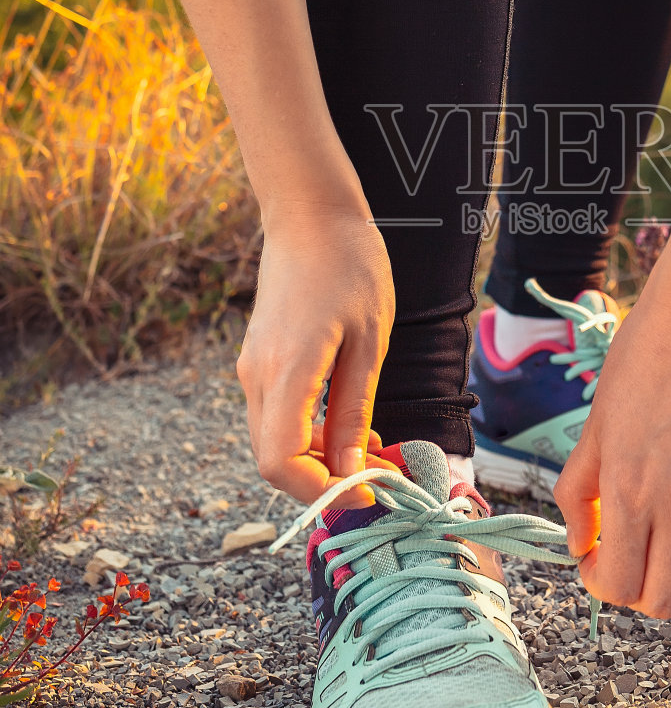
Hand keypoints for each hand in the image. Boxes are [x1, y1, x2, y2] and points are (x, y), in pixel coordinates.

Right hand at [236, 199, 394, 507]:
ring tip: (372, 447)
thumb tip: (352, 470)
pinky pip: (276, 418)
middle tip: (380, 474)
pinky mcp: (257, 363)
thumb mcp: (369, 342)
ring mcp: (252, 370)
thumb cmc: (350, 265)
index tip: (369, 491)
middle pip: (274, 462)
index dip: (321, 492)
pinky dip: (307, 436)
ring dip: (318, 461)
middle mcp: (257, 377)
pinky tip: (347, 423)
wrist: (310, 215)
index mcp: (286, 371)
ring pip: (273, 443)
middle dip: (325, 482)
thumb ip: (354, 410)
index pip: (280, 463)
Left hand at [554, 269, 670, 619]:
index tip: (596, 559)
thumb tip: (578, 543)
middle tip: (632, 562)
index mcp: (628, 491)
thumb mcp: (594, 425)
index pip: (617, 585)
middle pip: (665, 599)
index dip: (600, 585)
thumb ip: (579, 491)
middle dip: (641, 595)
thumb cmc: (642, 361)